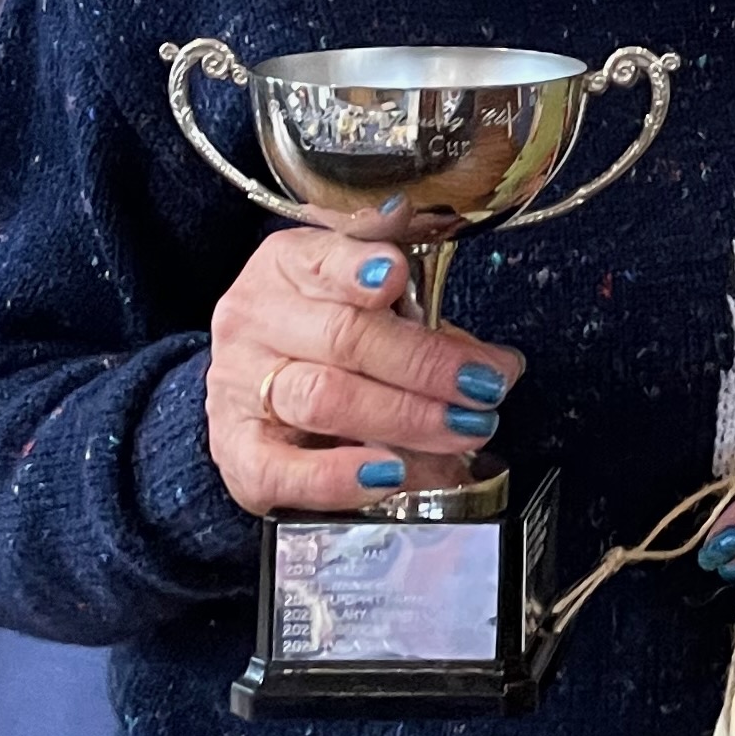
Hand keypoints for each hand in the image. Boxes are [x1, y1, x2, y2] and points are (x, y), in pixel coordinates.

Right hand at [206, 229, 523, 516]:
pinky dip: (335, 477)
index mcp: (289, 265)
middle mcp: (256, 319)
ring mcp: (239, 386)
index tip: (397, 275)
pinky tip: (388, 474)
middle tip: (486, 386)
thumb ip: (426, 313)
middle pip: (342, 336)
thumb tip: (498, 364)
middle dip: (426, 364)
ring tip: (463, 428)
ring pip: (321, 399)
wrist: (257, 381)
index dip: (359, 268)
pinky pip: (277, 470)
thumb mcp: (371, 297)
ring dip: (405, 418)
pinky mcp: (236, 450)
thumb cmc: (330, 331)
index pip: (324, 258)